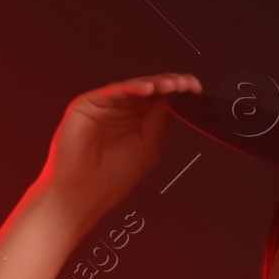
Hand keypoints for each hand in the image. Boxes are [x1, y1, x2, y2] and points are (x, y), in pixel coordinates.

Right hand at [36, 72, 200, 226]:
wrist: (83, 194)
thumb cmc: (112, 178)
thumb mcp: (148, 147)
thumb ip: (159, 121)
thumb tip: (175, 97)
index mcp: (138, 122)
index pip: (161, 100)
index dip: (178, 92)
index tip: (195, 89)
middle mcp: (122, 111)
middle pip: (149, 89)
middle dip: (169, 85)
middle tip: (186, 84)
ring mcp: (105, 106)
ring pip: (133, 87)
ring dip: (154, 84)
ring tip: (171, 85)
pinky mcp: (87, 105)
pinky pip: (111, 91)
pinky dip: (130, 88)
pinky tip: (147, 90)